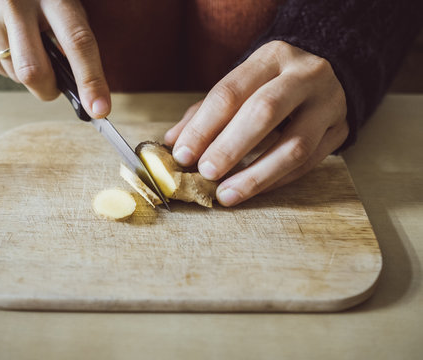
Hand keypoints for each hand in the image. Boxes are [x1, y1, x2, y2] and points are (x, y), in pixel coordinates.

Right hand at [0, 0, 109, 117]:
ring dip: (30, 76)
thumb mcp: (66, 10)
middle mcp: (17, 2)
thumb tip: (85, 95)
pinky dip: (11, 67)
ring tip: (30, 48)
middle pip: (34, 71)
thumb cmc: (44, 0)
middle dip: (49, 90)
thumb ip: (75, 45)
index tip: (98, 110)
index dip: (91, 80)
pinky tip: (12, 43)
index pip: (77, 43)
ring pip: (16, 75)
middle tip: (56, 86)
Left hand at [165, 41, 348, 206]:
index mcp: (271, 57)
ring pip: (294, 144)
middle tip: (205, 172)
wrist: (328, 74)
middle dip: (230, 147)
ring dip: (256, 175)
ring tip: (226, 194)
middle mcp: (305, 75)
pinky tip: (252, 190)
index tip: (183, 154)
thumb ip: (205, 112)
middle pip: (264, 111)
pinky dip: (276, 180)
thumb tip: (173, 142)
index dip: (203, 126)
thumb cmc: (271, 83)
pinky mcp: (340, 130)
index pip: (230, 92)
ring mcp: (328, 103)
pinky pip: (309, 163)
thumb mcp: (241, 85)